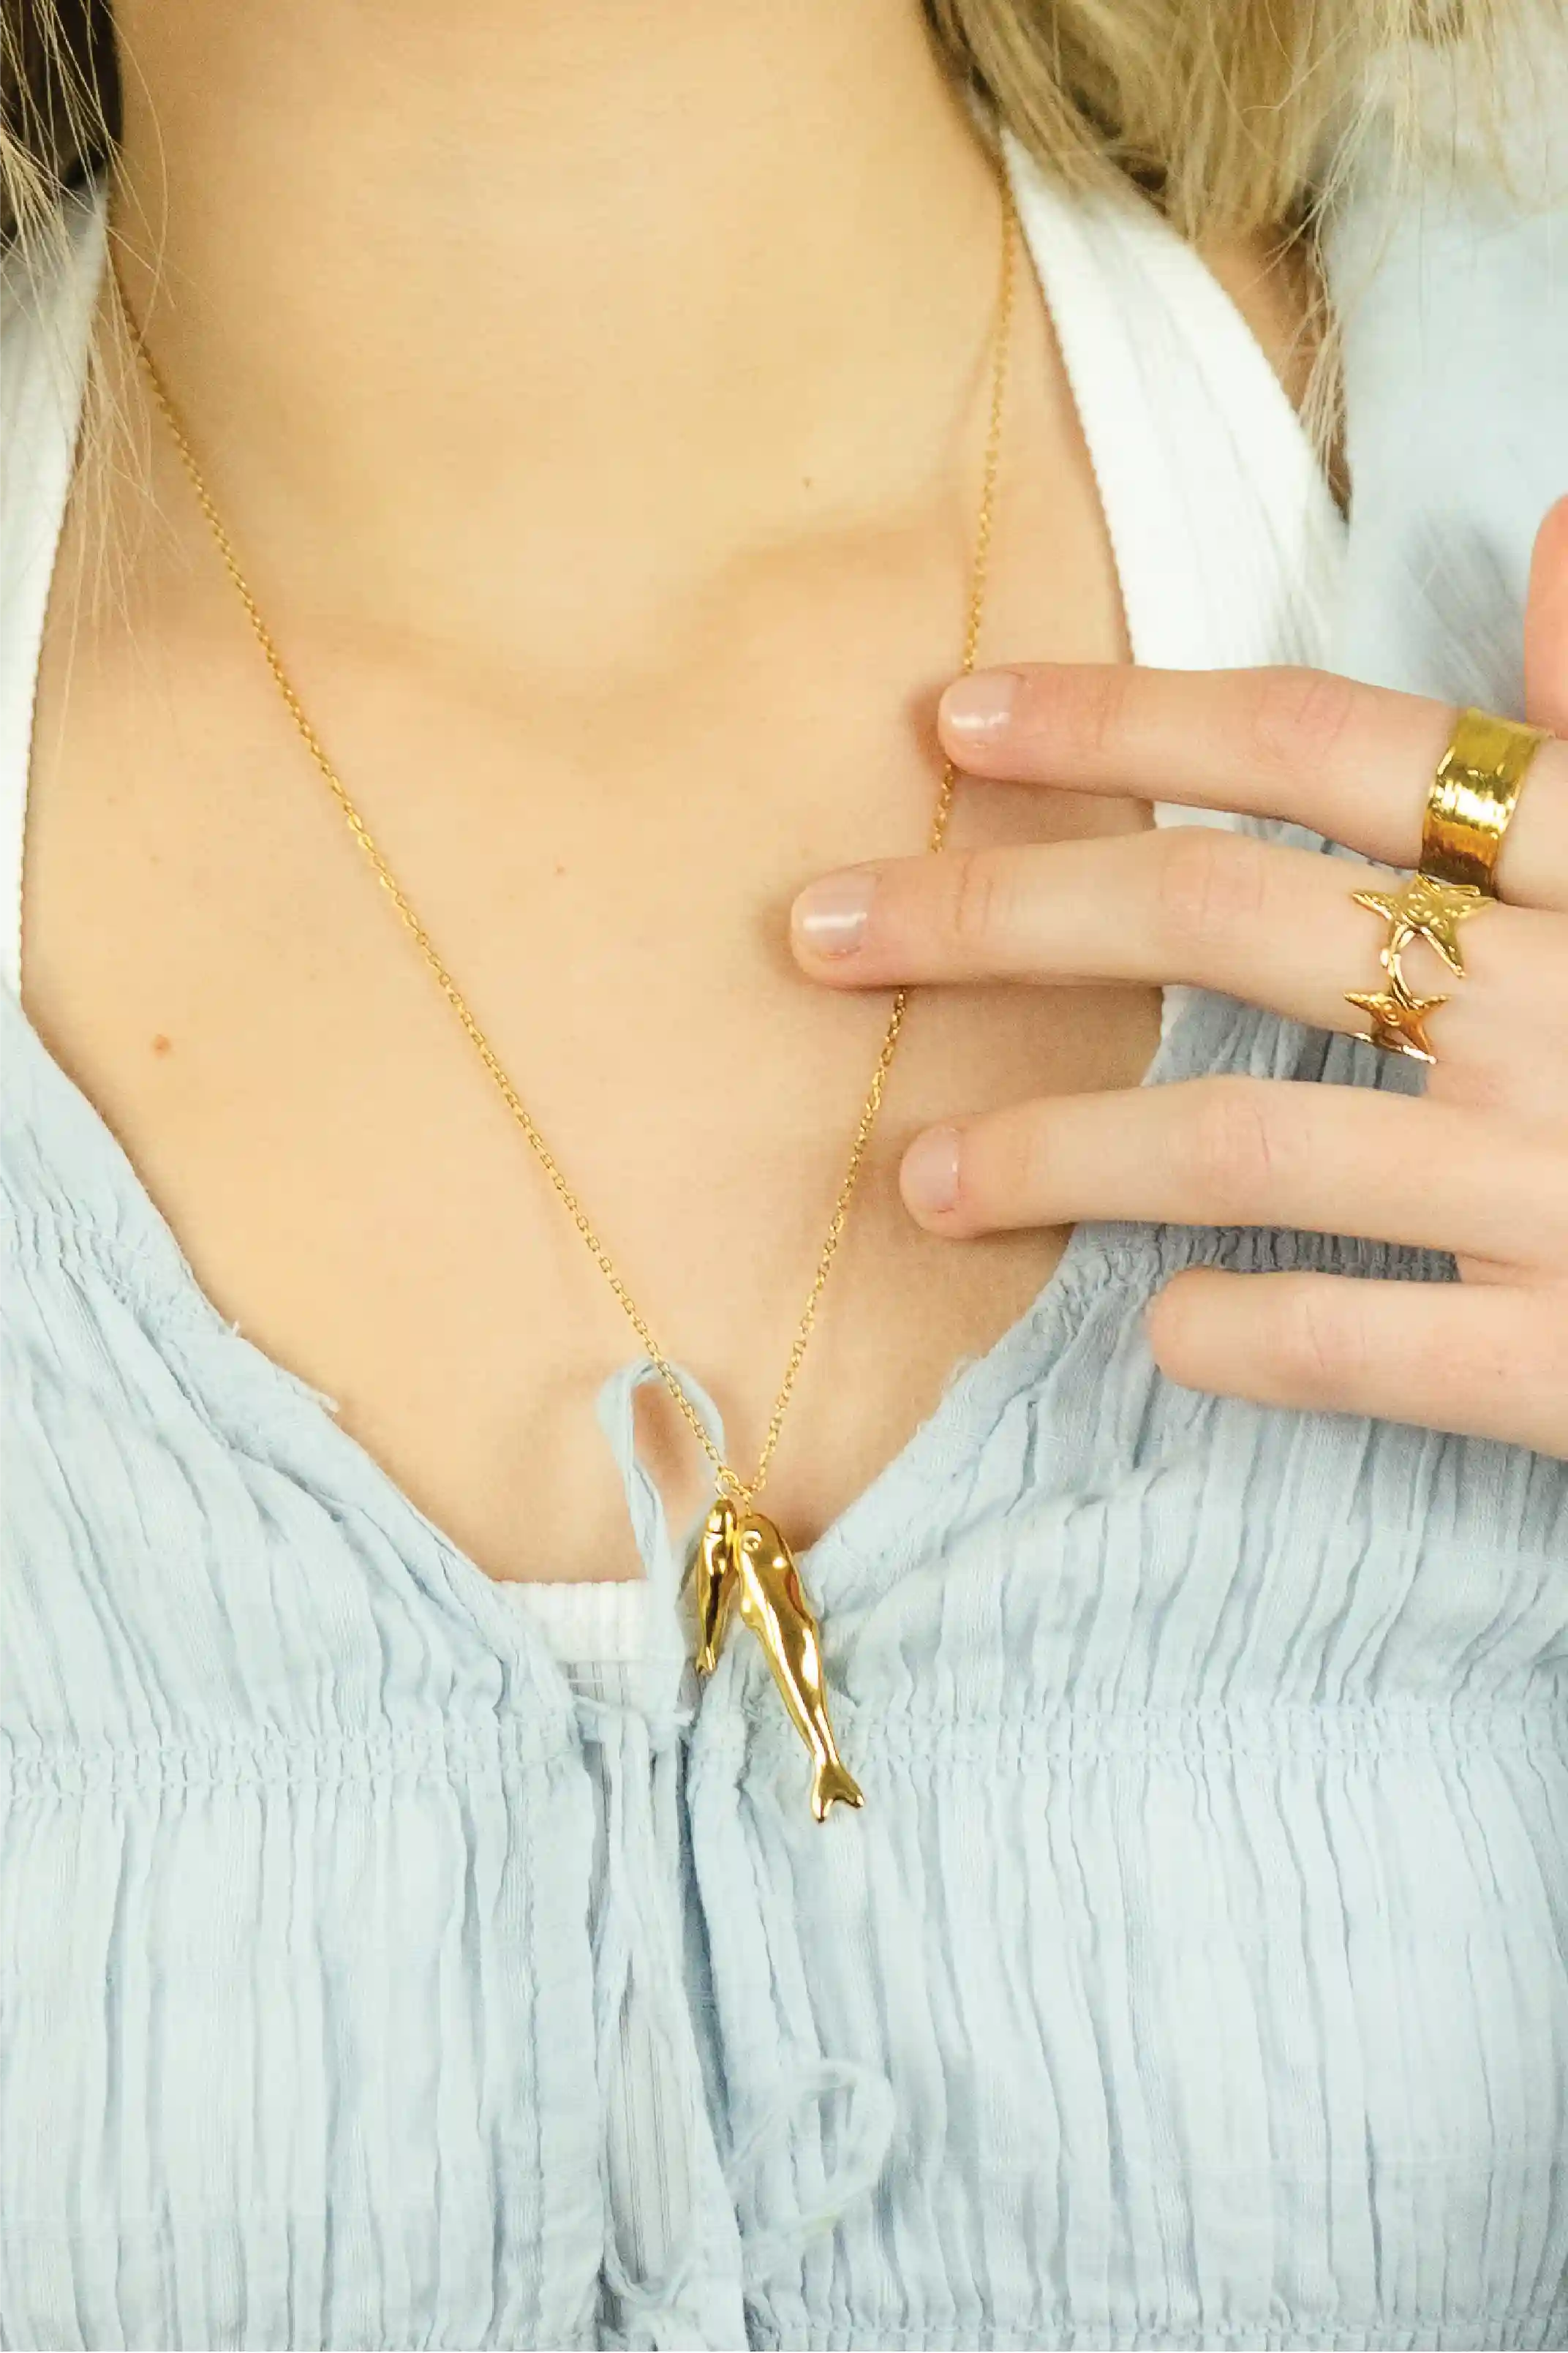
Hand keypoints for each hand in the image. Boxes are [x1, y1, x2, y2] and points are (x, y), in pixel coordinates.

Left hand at [789, 499, 1567, 1458]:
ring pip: (1248, 1142)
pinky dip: (1248, 1335)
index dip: (1124, 720)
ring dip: (1060, 1148)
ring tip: (926, 1180)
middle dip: (999, 911)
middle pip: (1227, 918)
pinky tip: (1163, 1336)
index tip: (948, 723)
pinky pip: (1367, 1344)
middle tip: (819, 937)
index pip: (1326, 745)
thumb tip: (1565, 527)